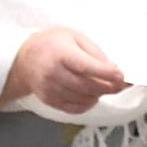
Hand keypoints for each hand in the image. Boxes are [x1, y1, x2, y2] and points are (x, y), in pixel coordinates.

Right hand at [5, 27, 125, 113]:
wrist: (25, 58)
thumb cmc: (52, 44)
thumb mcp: (75, 37)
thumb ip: (95, 53)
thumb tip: (113, 70)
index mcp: (60, 54)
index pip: (86, 66)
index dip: (106, 73)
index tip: (121, 76)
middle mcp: (53, 73)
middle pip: (87, 86)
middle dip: (108, 87)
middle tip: (120, 84)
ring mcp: (50, 89)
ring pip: (83, 99)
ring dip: (99, 95)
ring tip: (104, 86)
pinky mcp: (50, 100)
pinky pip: (75, 108)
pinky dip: (88, 104)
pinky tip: (92, 95)